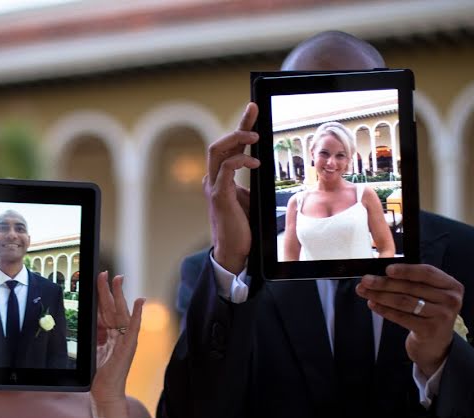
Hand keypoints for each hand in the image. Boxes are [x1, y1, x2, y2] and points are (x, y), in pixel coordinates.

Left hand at [92, 272, 143, 406]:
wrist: (105, 392)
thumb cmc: (99, 374)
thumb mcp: (93, 349)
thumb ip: (96, 334)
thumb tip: (91, 318)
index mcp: (110, 334)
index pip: (105, 310)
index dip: (102, 295)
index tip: (100, 280)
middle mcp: (119, 334)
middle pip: (113, 307)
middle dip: (109, 289)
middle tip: (106, 273)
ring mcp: (126, 339)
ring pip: (122, 312)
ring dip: (121, 295)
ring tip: (118, 279)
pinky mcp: (129, 346)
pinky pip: (133, 327)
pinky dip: (137, 314)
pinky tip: (139, 301)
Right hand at [206, 102, 260, 273]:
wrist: (234, 251)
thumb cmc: (242, 228)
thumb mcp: (249, 199)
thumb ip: (250, 183)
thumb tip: (260, 165)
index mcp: (221, 178)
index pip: (229, 147)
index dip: (240, 126)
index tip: (252, 110)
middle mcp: (213, 179)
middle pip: (219, 143)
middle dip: (238, 125)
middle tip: (254, 111)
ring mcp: (214, 186)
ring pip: (218, 150)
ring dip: (237, 138)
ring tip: (255, 137)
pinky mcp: (219, 196)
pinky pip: (226, 169)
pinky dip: (240, 161)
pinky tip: (255, 163)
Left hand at [356, 264, 463, 376]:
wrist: (436, 345)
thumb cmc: (428, 314)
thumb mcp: (429, 295)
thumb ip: (413, 281)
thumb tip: (383, 272)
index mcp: (451, 285)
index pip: (426, 272)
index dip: (405, 270)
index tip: (386, 269)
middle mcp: (450, 299)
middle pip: (411, 287)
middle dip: (384, 283)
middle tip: (365, 280)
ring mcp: (442, 316)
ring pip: (404, 301)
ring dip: (380, 295)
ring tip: (364, 291)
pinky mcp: (429, 330)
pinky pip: (401, 316)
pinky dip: (384, 309)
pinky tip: (372, 305)